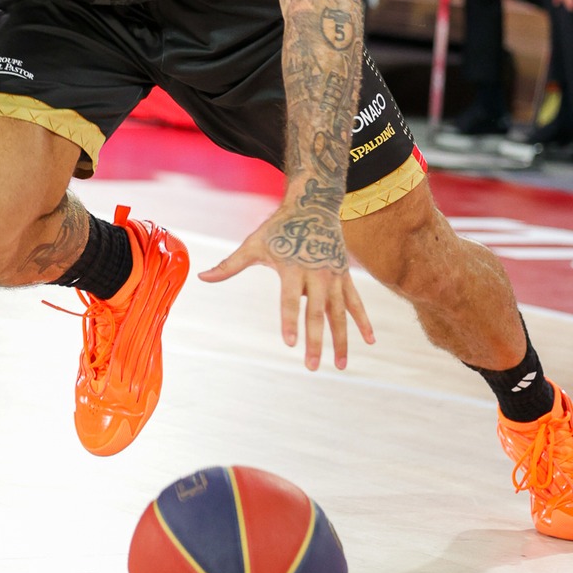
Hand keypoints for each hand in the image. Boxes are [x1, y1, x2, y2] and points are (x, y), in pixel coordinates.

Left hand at [198, 200, 375, 371]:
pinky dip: (364, 322)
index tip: (290, 343)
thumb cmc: (278, 228)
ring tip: (340, 365)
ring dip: (341, 340)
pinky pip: (356, 303)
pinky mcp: (345, 276)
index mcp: (293, 268)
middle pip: (317, 313)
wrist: (313, 206)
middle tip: (312, 366)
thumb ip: (230, 265)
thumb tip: (202, 277)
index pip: (290, 300)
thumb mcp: (254, 244)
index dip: (290, 321)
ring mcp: (334, 276)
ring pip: (340, 314)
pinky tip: (370, 341)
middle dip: (315, 341)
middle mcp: (317, 274)